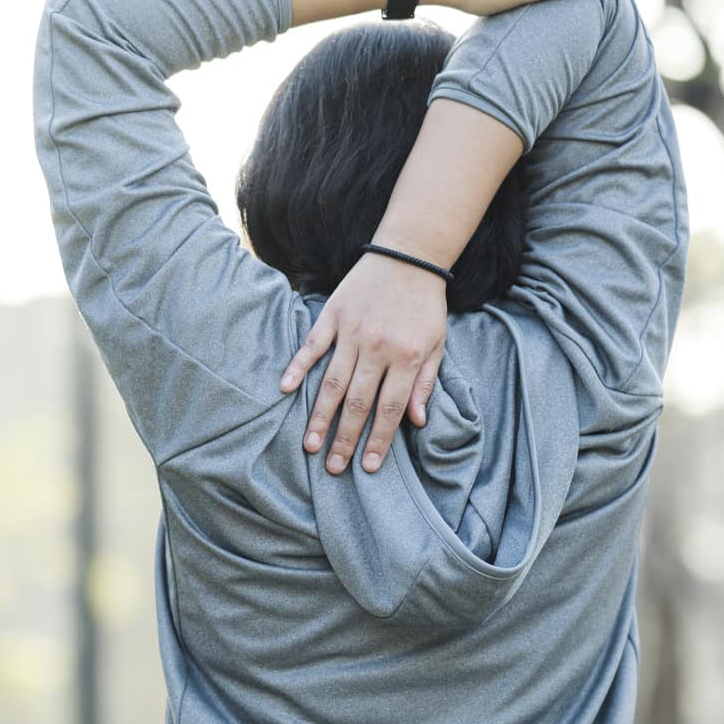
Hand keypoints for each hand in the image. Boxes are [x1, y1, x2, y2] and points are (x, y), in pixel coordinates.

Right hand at [278, 250, 449, 475]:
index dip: (379, 440)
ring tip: (310, 445)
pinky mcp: (333, 315)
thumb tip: (418, 421)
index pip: (390, 409)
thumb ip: (426, 383)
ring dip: (320, 416)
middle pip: (357, 403)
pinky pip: (312, 346)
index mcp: (407, 357)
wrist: (409, 257)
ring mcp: (352, 332)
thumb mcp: (436, 345)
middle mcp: (378, 348)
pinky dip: (298, 367)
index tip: (367, 467)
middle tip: (333, 467)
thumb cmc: (425, 306)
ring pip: (332, 382)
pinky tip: (287, 389)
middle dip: (345, 439)